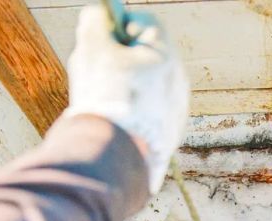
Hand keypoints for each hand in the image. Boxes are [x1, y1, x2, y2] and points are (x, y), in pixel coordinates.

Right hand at [65, 5, 188, 193]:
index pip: (142, 22)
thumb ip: (95, 21)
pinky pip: (151, 114)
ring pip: (147, 87)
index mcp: (165, 53)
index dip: (117, 27)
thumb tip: (100, 15)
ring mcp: (178, 108)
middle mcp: (178, 79)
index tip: (101, 43)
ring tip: (105, 104)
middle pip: (144, 56)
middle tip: (97, 75)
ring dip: (125, 89)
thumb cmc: (105, 96)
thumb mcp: (92, 47)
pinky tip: (117, 124)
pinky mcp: (172, 134)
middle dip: (119, 60)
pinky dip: (134, 114)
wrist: (117, 155)